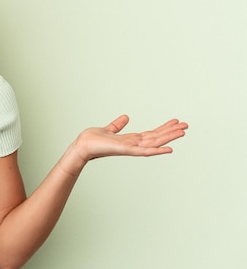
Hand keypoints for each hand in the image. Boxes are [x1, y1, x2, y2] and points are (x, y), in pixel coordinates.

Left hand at [72, 115, 187, 162]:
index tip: (175, 122)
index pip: (151, 133)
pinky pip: (145, 151)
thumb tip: (126, 117)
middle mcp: (133, 145)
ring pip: (154, 143)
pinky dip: (158, 150)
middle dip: (171, 132)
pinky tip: (170, 149)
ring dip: (169, 138)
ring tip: (183, 132)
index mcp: (130, 140)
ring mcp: (131, 148)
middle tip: (186, 125)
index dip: (163, 128)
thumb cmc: (92, 140)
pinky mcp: (126, 150)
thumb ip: (117, 125)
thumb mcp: (108, 129)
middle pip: (156, 137)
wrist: (82, 146)